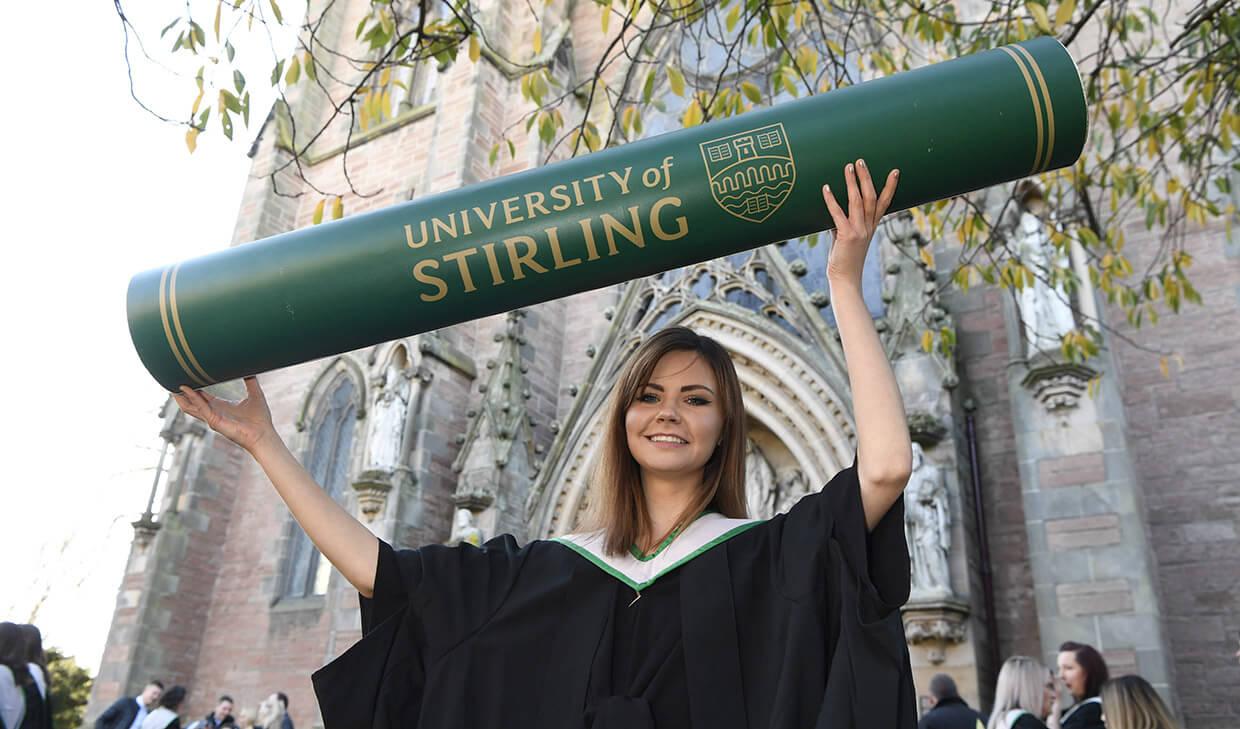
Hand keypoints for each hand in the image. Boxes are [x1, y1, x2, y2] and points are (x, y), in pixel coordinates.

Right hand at [173, 376, 277, 453]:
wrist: (264, 434)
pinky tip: (187, 389)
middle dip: (181, 393)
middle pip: (191, 402)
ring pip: (191, 407)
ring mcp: (212, 418)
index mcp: (221, 407)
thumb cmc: (260, 419)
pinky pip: (201, 408)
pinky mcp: (215, 422)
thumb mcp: (255, 394)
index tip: (188, 376)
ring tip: (173, 385)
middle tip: (173, 380)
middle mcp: (214, 412)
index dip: (194, 387)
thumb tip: (251, 367)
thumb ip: (251, 380)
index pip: (202, 396)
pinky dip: (193, 398)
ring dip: (181, 396)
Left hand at [821, 158, 898, 287]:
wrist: (846, 279)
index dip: (890, 187)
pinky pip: (838, 214)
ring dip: (853, 183)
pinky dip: (832, 200)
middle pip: (871, 197)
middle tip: (861, 161)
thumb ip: (844, 223)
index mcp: (871, 227)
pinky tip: (826, 188)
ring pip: (858, 201)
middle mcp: (868, 227)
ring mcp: (859, 231)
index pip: (884, 203)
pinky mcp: (846, 236)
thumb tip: (835, 209)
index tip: (895, 171)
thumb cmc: (845, 260)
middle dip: (867, 178)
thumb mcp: (847, 238)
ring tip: (848, 167)